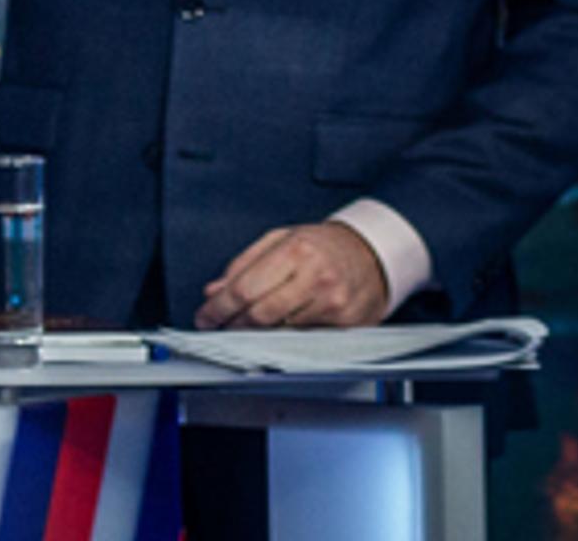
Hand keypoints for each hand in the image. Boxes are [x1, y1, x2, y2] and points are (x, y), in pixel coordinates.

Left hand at [197, 222, 389, 329]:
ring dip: (254, 334)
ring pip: (280, 331)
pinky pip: (303, 338)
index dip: (219, 308)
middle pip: (261, 315)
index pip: (245, 289)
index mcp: (296, 251)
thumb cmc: (322, 245)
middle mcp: (317, 278)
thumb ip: (243, 264)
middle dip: (233, 324)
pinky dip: (282, 337)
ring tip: (241, 327)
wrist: (372, 254)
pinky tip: (272, 331)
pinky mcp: (347, 325)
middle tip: (218, 326)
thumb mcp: (280, 239)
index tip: (205, 317)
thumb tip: (214, 292)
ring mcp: (334, 304)